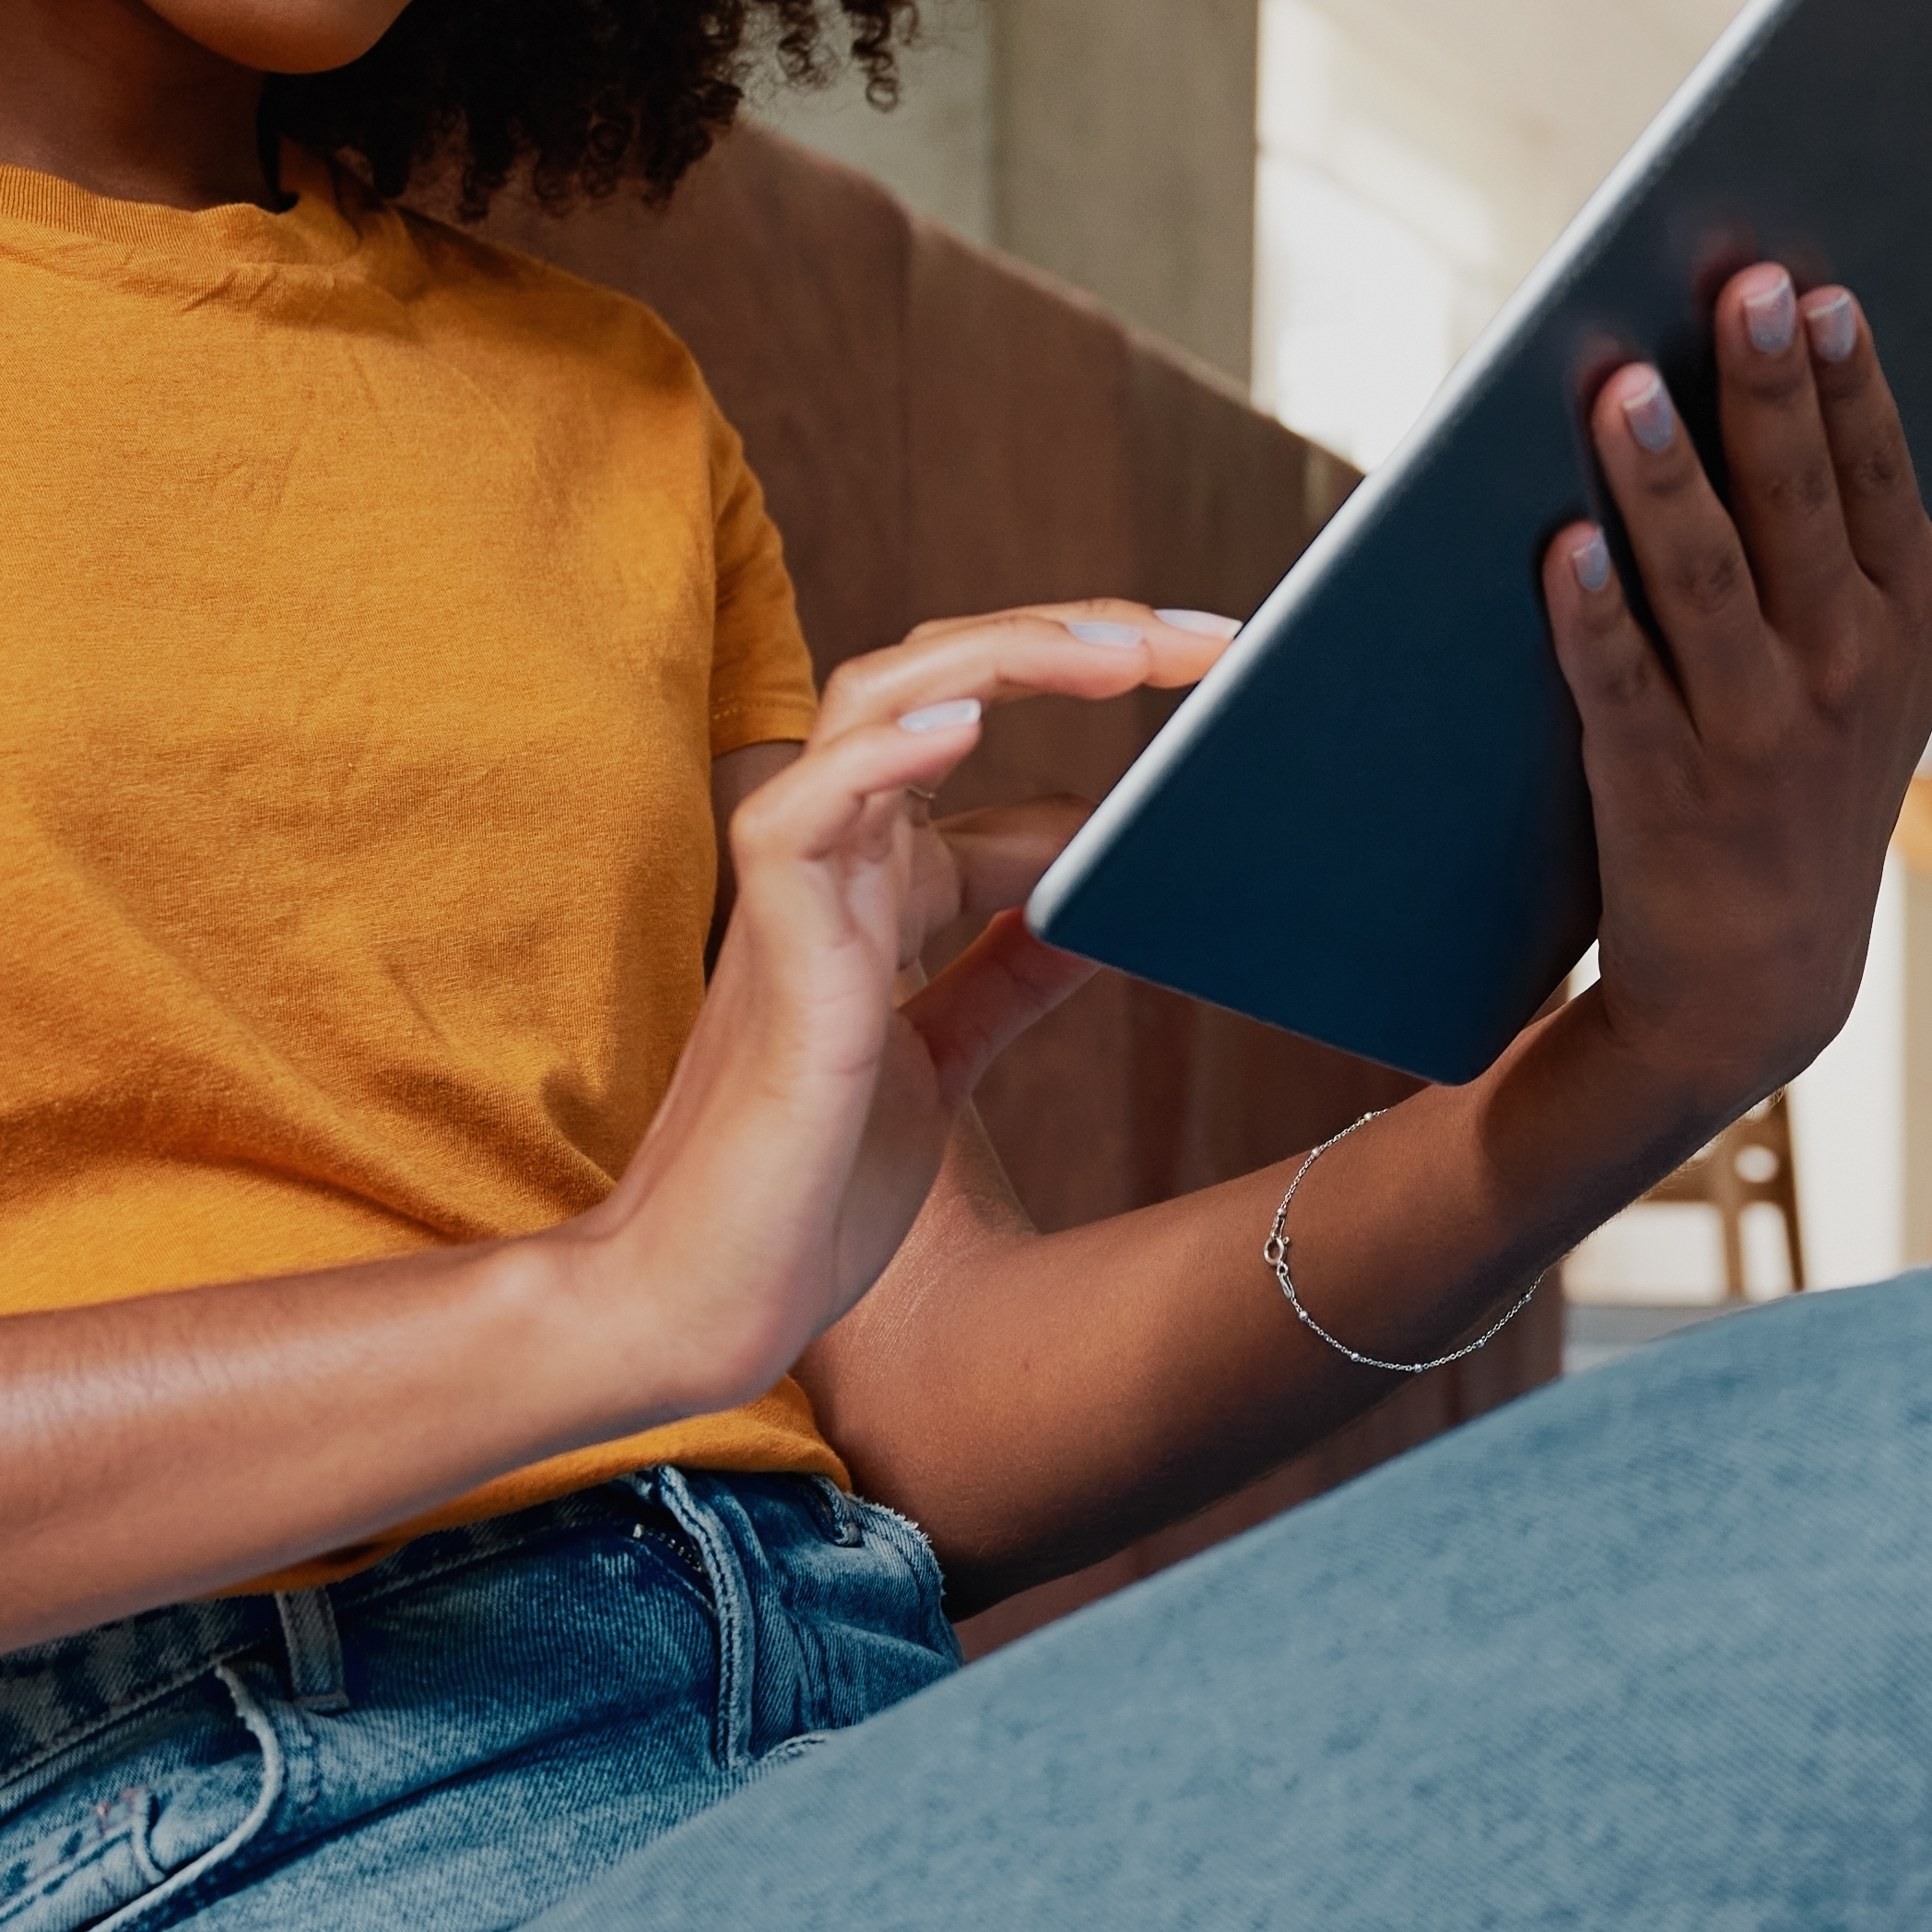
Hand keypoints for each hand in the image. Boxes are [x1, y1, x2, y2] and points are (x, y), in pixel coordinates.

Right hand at [574, 604, 1220, 1414]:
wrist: (716, 1295)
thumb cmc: (813, 1185)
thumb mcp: (948, 1058)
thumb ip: (1007, 975)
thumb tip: (1101, 910)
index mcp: (879, 874)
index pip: (980, 719)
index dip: (1091, 682)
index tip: (1215, 673)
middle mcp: (841, 859)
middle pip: (940, 679)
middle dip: (1069, 636)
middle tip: (1203, 638)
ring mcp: (801, 897)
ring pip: (873, 706)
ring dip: (999, 659)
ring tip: (1118, 651)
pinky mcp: (771, 959)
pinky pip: (799, 819)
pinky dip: (877, 761)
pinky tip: (962, 728)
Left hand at [1546, 267, 1931, 1141]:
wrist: (1759, 982)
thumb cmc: (1827, 777)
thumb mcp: (1915, 654)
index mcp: (1902, 624)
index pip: (1885, 481)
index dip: (1854, 387)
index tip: (1829, 288)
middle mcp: (1839, 674)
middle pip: (1802, 511)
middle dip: (1772, 398)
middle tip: (1745, 288)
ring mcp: (1750, 737)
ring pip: (1706, 588)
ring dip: (1666, 484)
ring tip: (1621, 385)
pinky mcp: (1657, 793)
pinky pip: (1621, 690)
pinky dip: (1593, 620)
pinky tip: (1557, 546)